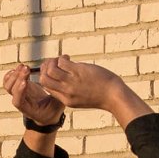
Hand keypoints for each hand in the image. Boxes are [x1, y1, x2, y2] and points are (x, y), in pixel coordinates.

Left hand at [3, 62, 65, 131]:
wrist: (46, 114)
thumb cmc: (52, 111)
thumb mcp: (58, 105)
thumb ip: (58, 95)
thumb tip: (61, 83)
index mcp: (28, 109)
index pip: (18, 101)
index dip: (19, 91)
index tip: (26, 82)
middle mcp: (21, 101)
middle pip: (11, 90)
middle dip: (18, 77)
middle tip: (27, 68)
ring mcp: (18, 94)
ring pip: (8, 85)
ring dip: (14, 74)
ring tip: (24, 66)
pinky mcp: (19, 88)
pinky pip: (9, 81)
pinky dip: (12, 73)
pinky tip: (20, 68)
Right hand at [37, 58, 152, 126]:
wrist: (114, 96)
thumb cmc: (101, 95)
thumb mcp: (82, 98)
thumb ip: (71, 91)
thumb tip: (63, 74)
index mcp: (66, 100)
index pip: (47, 87)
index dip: (46, 76)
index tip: (52, 70)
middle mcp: (66, 92)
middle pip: (44, 79)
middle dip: (45, 68)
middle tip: (52, 62)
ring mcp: (72, 82)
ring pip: (50, 70)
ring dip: (52, 61)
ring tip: (61, 59)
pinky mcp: (79, 72)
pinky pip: (62, 62)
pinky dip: (62, 58)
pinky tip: (68, 57)